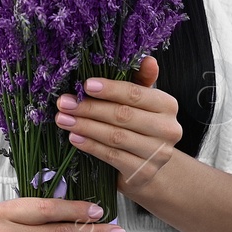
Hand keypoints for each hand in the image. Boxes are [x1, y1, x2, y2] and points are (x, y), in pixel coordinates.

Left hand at [54, 55, 182, 200]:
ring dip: (85, 126)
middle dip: (90, 108)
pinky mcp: (144, 172)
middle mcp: (167, 129)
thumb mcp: (141, 101)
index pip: (136, 94)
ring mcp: (158, 153)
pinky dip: (91, 146)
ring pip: (115, 136)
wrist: (149, 166)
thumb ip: (140, 80)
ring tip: (64, 119)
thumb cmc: (140, 125)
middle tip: (65, 103)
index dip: (110, 89)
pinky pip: (112, 156)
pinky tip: (75, 138)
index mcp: (167, 105)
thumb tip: (147, 59)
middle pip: (123, 115)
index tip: (86, 85)